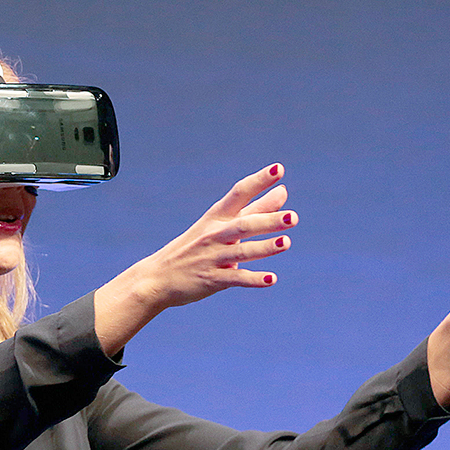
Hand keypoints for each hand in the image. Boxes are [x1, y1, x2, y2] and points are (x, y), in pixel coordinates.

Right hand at [94, 164, 296, 353]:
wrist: (156, 278)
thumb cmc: (195, 248)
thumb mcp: (220, 226)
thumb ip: (255, 211)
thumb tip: (283, 194)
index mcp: (216, 217)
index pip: (239, 194)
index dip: (258, 181)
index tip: (278, 169)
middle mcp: (214, 235)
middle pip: (244, 225)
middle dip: (268, 220)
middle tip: (293, 217)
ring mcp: (212, 257)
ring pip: (242, 252)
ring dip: (264, 247)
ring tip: (286, 242)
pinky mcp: (212, 280)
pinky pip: (235, 279)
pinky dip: (253, 279)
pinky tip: (272, 279)